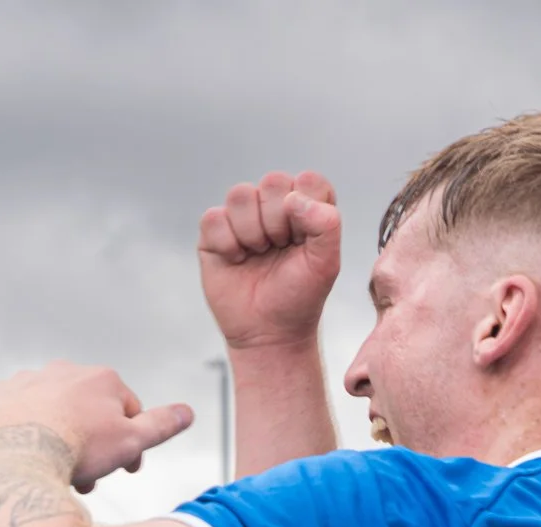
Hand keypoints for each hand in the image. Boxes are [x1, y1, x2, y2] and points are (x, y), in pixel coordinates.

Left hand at [0, 363, 192, 492]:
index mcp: (102, 379)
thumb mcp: (132, 442)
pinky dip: (17, 430)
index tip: (125, 470)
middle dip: (90, 444)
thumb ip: (161, 425)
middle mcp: (63, 371)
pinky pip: (10, 412)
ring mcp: (26, 381)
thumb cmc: (78, 449)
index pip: (127, 411)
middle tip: (87, 480)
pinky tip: (20, 453)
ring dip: (55, 437)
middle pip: (86, 411)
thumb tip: (187, 412)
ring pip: (49, 412)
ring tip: (53, 472)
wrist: (17, 455)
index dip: (130, 444)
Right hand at [199, 171, 341, 351]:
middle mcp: (274, 206)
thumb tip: (293, 198)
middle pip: (272, 182)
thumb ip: (326, 224)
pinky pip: (214, 217)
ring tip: (258, 255)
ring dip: (252, 232)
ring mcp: (243, 217)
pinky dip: (228, 243)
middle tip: (280, 250)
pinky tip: (237, 260)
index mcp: (306, 206)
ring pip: (240, 195)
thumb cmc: (300, 296)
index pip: (307, 180)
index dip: (306, 210)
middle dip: (278, 222)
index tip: (304, 241)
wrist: (269, 332)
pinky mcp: (214, 232)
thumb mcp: (326, 263)